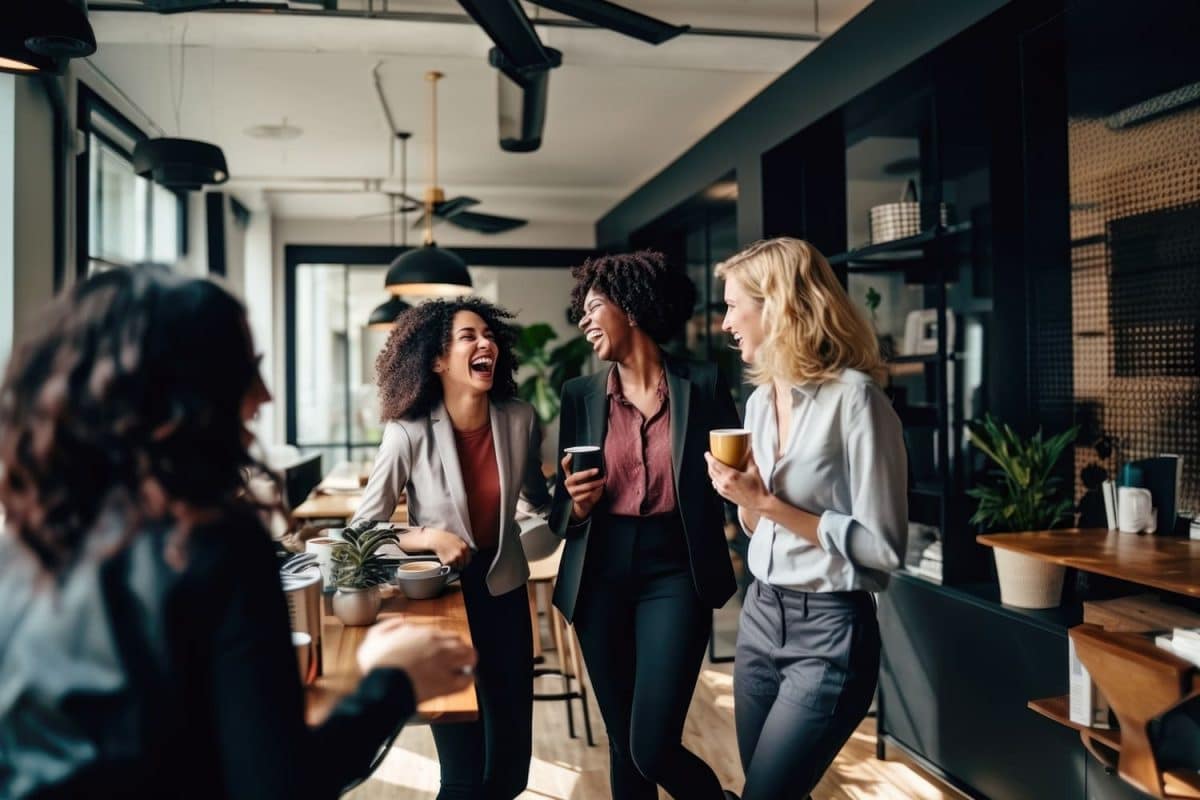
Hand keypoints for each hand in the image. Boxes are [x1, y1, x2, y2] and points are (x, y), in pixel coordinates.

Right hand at [356, 619, 476, 701]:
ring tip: (462, 668)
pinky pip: (466, 680)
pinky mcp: (447, 683)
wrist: (380, 684)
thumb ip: (390, 625)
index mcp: (423, 633)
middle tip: (454, 659)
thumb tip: (402, 621)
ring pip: (469, 656)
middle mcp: (438, 645)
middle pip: (460, 642)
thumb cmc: (376, 663)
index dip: (443, 643)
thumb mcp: (375, 636)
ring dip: (467, 661)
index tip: (438, 651)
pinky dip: (466, 680)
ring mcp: (445, 663)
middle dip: (458, 649)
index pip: (444, 633)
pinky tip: (461, 682)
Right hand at [422, 527, 471, 569]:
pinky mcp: (448, 562)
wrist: (437, 540)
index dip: (466, 562)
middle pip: (463, 565)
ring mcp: (454, 558)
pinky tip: (446, 559)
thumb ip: (465, 546)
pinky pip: (450, 566)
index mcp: (465, 547)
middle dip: (460, 564)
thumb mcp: (459, 539)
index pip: (468, 560)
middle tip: (456, 563)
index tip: (463, 562)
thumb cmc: (448, 539)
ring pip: (457, 567)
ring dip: (454, 565)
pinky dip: (448, 564)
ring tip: (450, 559)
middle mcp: (460, 554)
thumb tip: (472, 553)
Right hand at [561, 454, 604, 520]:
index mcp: (569, 475)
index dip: (567, 460)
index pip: (565, 465)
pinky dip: (596, 491)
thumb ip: (581, 468)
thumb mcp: (582, 478)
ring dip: (596, 483)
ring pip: (585, 486)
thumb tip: (581, 454)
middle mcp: (568, 482)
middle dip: (587, 473)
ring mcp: (571, 492)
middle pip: (576, 476)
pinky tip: (600, 488)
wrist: (583, 504)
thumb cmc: (584, 487)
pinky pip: (588, 494)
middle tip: (597, 470)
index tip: (571, 454)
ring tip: (603, 480)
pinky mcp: (577, 499)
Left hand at [704, 452, 769, 510]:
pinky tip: (718, 476)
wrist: (759, 503)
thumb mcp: (754, 470)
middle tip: (710, 457)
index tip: (708, 454)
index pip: (715, 465)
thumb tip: (749, 449)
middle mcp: (725, 483)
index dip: (709, 458)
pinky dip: (715, 478)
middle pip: (711, 470)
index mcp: (731, 476)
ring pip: (712, 478)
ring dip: (711, 471)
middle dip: (709, 463)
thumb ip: (750, 458)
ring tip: (714, 465)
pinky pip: (715, 484)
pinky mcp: (724, 495)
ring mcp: (723, 490)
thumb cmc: (758, 489)